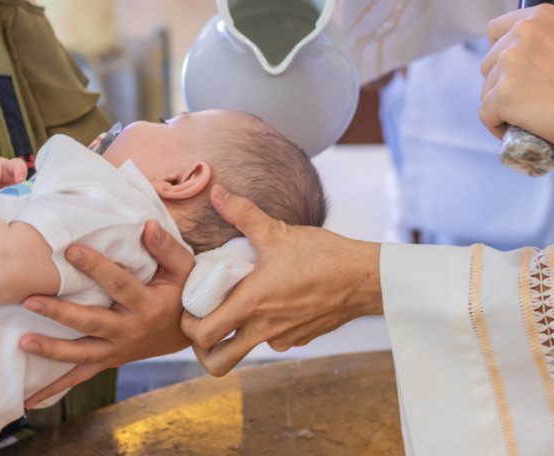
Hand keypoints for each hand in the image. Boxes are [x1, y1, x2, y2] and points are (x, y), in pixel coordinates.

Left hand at [19, 221, 193, 408]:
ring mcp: (118, 350)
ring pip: (81, 354)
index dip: (95, 267)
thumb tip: (147, 225)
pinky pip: (81, 376)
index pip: (118, 284)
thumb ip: (166, 247)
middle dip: (59, 312)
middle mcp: (130, 330)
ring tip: (23, 342)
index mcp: (147, 305)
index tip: (70, 250)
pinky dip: (56, 387)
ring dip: (51, 350)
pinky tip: (30, 399)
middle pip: (91, 322)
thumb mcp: (184, 268)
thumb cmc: (184, 293)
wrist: (191, 333)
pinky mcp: (110, 361)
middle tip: (30, 300)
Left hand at [181, 186, 381, 376]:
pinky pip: (272, 341)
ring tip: (233, 309)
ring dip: (233, 337)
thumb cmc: (323, 255)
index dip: (188, 326)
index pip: (203, 335)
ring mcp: (284, 337)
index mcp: (252, 304)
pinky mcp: (300, 338)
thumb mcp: (278, 231)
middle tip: (201, 323)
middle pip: (218, 362)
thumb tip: (216, 191)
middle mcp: (264, 328)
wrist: (365, 278)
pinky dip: (263, 329)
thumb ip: (242, 212)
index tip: (189, 308)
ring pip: (246, 351)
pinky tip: (270, 303)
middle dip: (202, 349)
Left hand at [480, 4, 553, 153]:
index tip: (513, 70)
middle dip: (502, 83)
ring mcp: (510, 63)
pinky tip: (520, 129)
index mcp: (540, 18)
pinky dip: (498, 126)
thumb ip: (539, 46)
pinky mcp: (504, 94)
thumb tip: (515, 63)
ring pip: (486, 90)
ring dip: (502, 106)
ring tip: (531, 114)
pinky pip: (486, 114)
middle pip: (488, 64)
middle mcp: (522, 33)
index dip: (500, 54)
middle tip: (529, 99)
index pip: (496, 30)